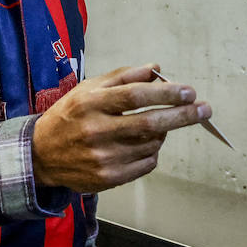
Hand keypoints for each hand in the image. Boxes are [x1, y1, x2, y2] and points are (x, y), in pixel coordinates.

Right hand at [31, 64, 210, 192]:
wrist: (41, 154)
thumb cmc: (69, 116)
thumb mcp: (88, 89)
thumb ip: (122, 77)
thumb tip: (155, 69)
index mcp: (91, 103)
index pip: (135, 96)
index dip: (166, 93)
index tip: (189, 91)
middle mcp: (96, 131)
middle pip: (149, 123)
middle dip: (182, 115)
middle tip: (204, 109)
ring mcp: (103, 157)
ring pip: (151, 144)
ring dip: (163, 133)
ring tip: (158, 126)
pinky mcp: (108, 177)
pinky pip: (146, 163)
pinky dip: (153, 152)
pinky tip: (144, 145)